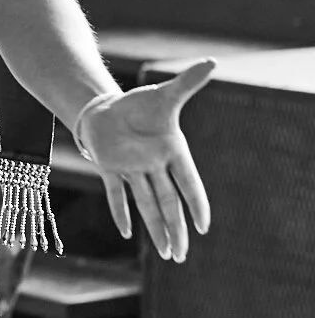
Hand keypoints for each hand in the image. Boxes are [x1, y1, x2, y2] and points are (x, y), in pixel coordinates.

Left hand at [76, 59, 215, 262]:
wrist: (106, 106)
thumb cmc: (138, 103)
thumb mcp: (164, 94)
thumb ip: (188, 82)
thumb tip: (213, 62)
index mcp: (171, 152)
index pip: (187, 183)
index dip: (196, 204)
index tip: (203, 227)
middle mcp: (154, 166)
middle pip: (168, 203)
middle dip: (176, 230)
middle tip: (182, 255)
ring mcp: (132, 170)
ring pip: (147, 205)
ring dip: (156, 228)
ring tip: (168, 254)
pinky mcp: (110, 170)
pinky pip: (117, 195)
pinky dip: (121, 212)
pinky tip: (128, 234)